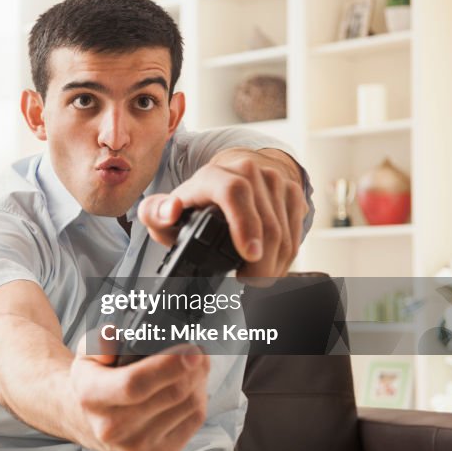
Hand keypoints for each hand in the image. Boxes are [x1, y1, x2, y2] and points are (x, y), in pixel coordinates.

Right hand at [68, 337, 208, 450]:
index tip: (190, 349)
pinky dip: (200, 398)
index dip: (168, 366)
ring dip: (199, 381)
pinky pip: (194, 420)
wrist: (89, 422)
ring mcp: (137, 447)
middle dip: (193, 368)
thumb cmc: (94, 381)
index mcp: (92, 397)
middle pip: (171, 394)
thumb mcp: (87, 354)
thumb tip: (113, 335)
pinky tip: (191, 385)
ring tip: (194, 365)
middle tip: (197, 349)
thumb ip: (99, 341)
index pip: (135, 384)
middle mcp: (112, 428)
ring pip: (189, 406)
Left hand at [138, 149, 306, 281]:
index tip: (248, 255)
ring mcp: (273, 178)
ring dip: (275, 262)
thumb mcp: (166, 207)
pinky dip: (286, 254)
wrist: (230, 173)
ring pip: (284, 230)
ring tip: (259, 276)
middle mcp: (246, 170)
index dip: (245, 224)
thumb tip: (170, 211)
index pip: (234, 192)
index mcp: (212, 175)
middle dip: (261, 262)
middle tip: (249, 280)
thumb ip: (155, 212)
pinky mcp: (292, 189)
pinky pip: (296, 229)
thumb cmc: (196, 200)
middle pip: (265, 222)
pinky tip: (272, 263)